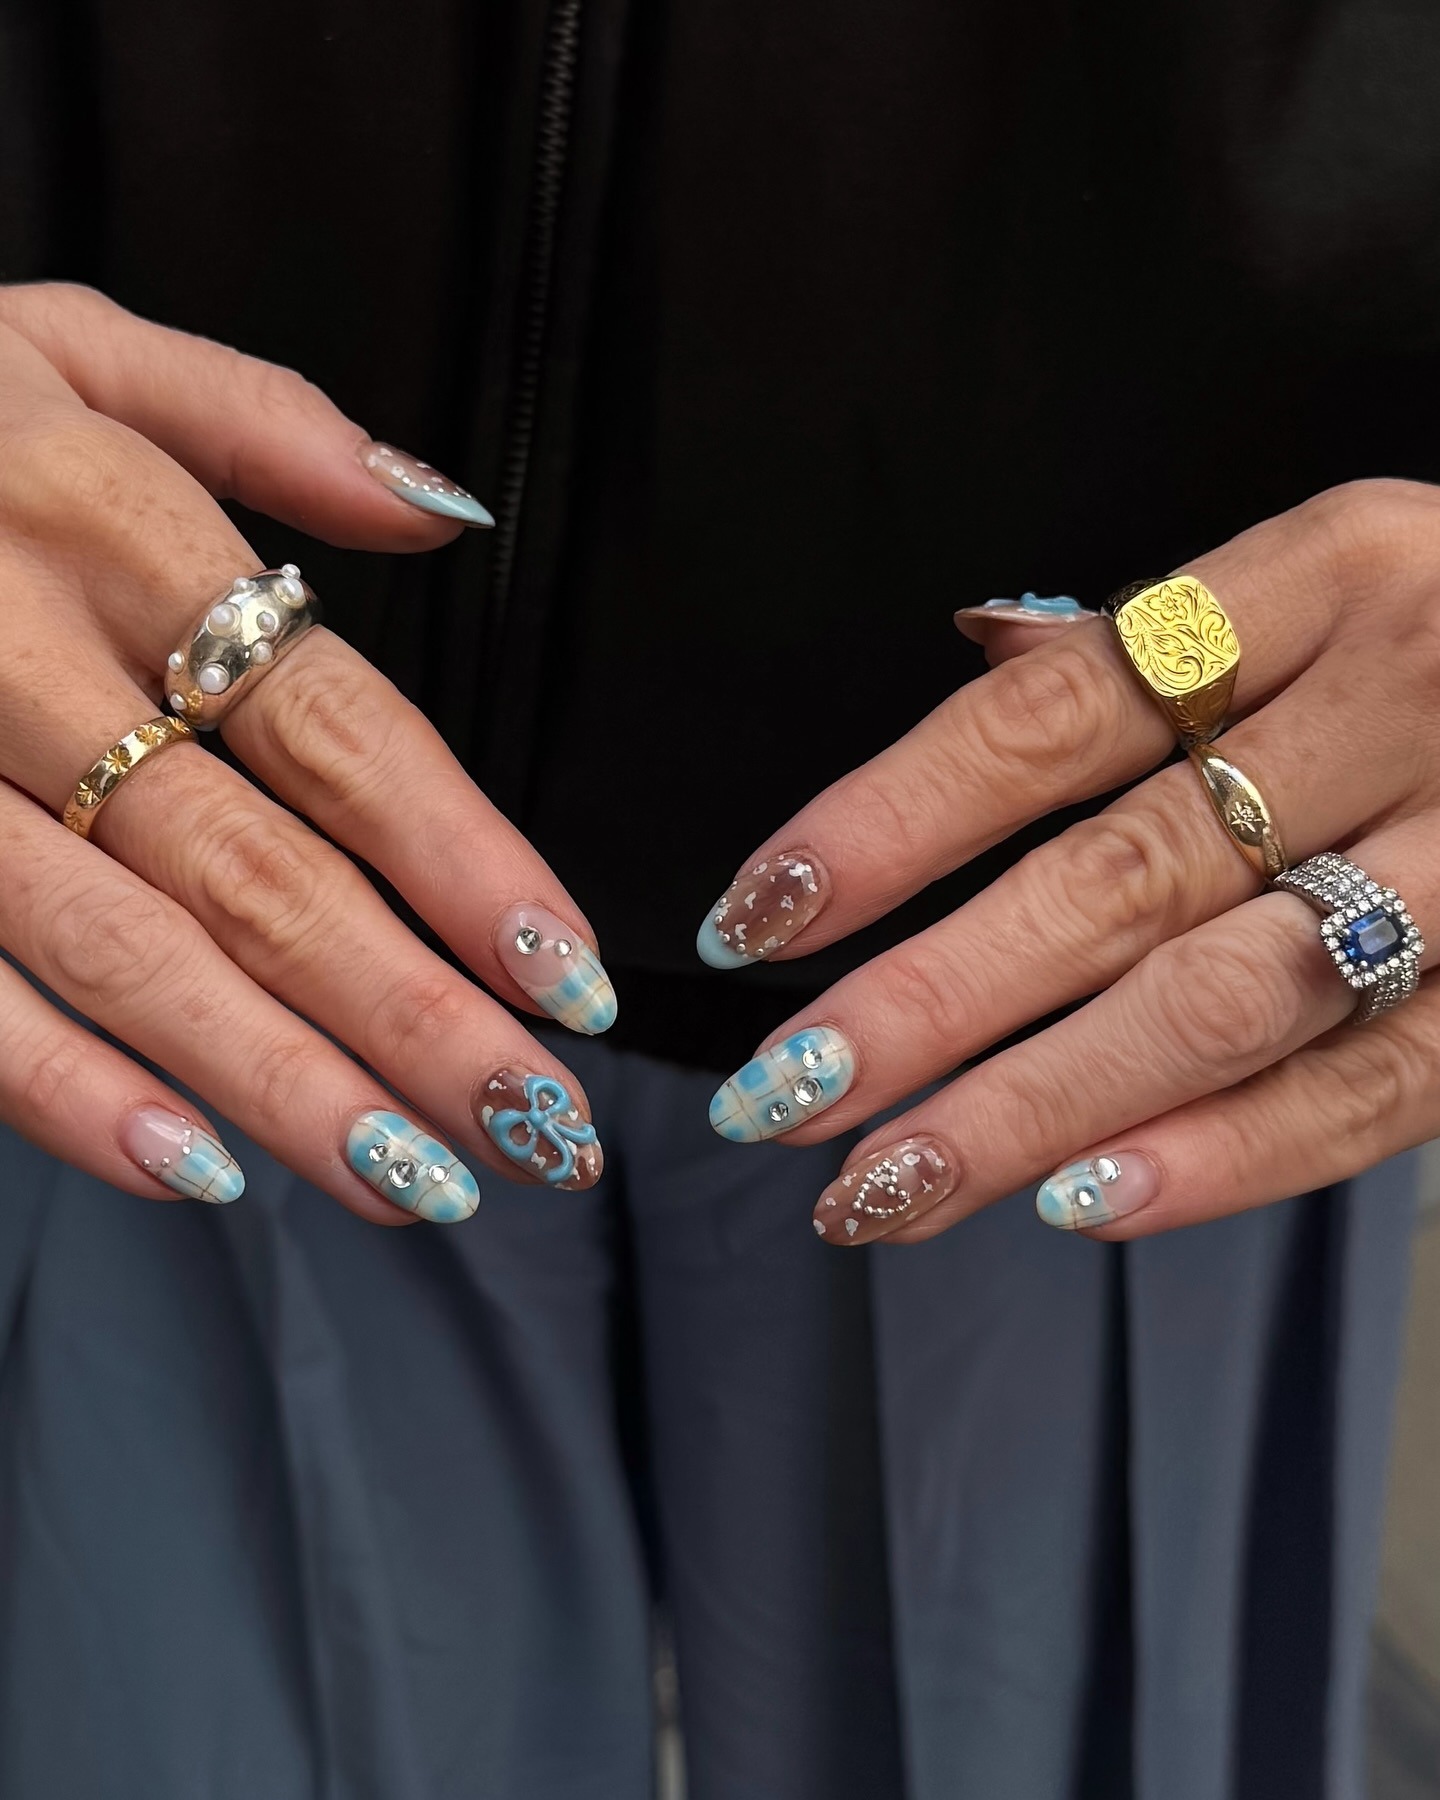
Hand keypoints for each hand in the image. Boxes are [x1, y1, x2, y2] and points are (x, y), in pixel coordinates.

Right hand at [0, 283, 613, 1221]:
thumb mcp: (68, 344)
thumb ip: (264, 418)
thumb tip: (443, 509)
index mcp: (114, 528)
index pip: (340, 727)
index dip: (465, 860)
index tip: (566, 974)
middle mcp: (23, 654)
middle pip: (259, 867)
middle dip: (411, 1013)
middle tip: (537, 1129)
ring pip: (123, 948)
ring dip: (280, 1081)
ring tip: (415, 1180)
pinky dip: (64, 1089)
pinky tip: (193, 1170)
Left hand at [696, 480, 1439, 1242]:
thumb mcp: (1345, 572)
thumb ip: (1166, 630)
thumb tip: (975, 645)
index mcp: (1327, 574)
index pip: (1053, 714)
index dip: (891, 819)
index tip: (758, 915)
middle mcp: (1407, 698)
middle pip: (1114, 875)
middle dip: (927, 1001)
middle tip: (779, 1096)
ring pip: (1224, 1001)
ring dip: (1034, 1108)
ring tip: (882, 1187)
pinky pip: (1377, 1089)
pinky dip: (1226, 1156)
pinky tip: (1083, 1206)